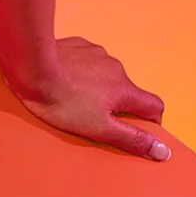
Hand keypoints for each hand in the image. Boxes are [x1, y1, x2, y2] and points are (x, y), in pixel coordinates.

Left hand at [10, 36, 169, 159]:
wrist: (32, 68)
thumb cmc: (64, 102)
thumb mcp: (100, 129)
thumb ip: (132, 139)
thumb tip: (163, 151)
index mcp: (125, 89)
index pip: (154, 106)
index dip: (151, 122)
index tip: (137, 131)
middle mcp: (116, 68)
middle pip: (128, 91)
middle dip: (117, 106)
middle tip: (94, 119)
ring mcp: (97, 54)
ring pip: (107, 75)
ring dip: (98, 87)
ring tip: (74, 99)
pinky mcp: (78, 46)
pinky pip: (88, 61)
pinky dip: (82, 72)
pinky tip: (65, 80)